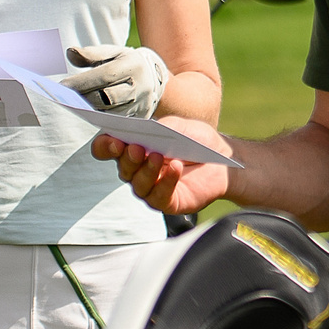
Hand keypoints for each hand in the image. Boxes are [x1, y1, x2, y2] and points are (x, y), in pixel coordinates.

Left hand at [58, 44, 169, 116]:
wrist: (154, 77)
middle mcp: (139, 86)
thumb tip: (70, 53)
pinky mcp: (138, 118)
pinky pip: (116, 122)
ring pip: (110, 112)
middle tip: (65, 98)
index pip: (104, 76)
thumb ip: (91, 53)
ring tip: (73, 105)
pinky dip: (99, 118)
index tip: (62, 86)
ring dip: (90, 110)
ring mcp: (140, 104)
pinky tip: (86, 113)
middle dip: (84, 98)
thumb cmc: (127, 63)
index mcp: (133, 66)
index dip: (82, 82)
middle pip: (107, 97)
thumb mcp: (113, 53)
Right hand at [92, 117, 232, 215]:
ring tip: (158, 156)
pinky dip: (166, 182)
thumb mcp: (179, 126)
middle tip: (137, 147)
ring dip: (147, 170)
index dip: (105, 146)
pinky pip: (160, 196)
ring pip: (139, 184)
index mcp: (134, 149)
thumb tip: (146, 131)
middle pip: (123, 168)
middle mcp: (138, 171)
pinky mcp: (167, 202)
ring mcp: (151, 188)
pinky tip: (176, 168)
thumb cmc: (197, 141)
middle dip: (128, 158)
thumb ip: (161, 126)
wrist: (223, 159)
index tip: (114, 140)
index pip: (107, 149)